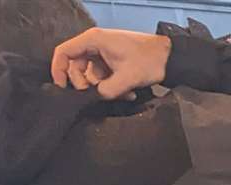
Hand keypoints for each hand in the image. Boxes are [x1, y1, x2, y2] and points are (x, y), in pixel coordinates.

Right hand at [51, 29, 171, 100]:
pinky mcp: (113, 61)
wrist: (171, 58)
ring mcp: (104, 53)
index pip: (64, 52)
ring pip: (92, 74)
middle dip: (87, 84)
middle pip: (76, 66)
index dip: (58, 70)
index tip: (63, 87)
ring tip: (123, 94)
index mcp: (93, 40)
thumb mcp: (128, 78)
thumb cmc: (151, 60)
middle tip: (99, 94)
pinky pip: (104, 76)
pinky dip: (112, 86)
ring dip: (104, 88)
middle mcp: (95, 44)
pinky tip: (128, 93)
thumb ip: (108, 90)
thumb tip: (97, 97)